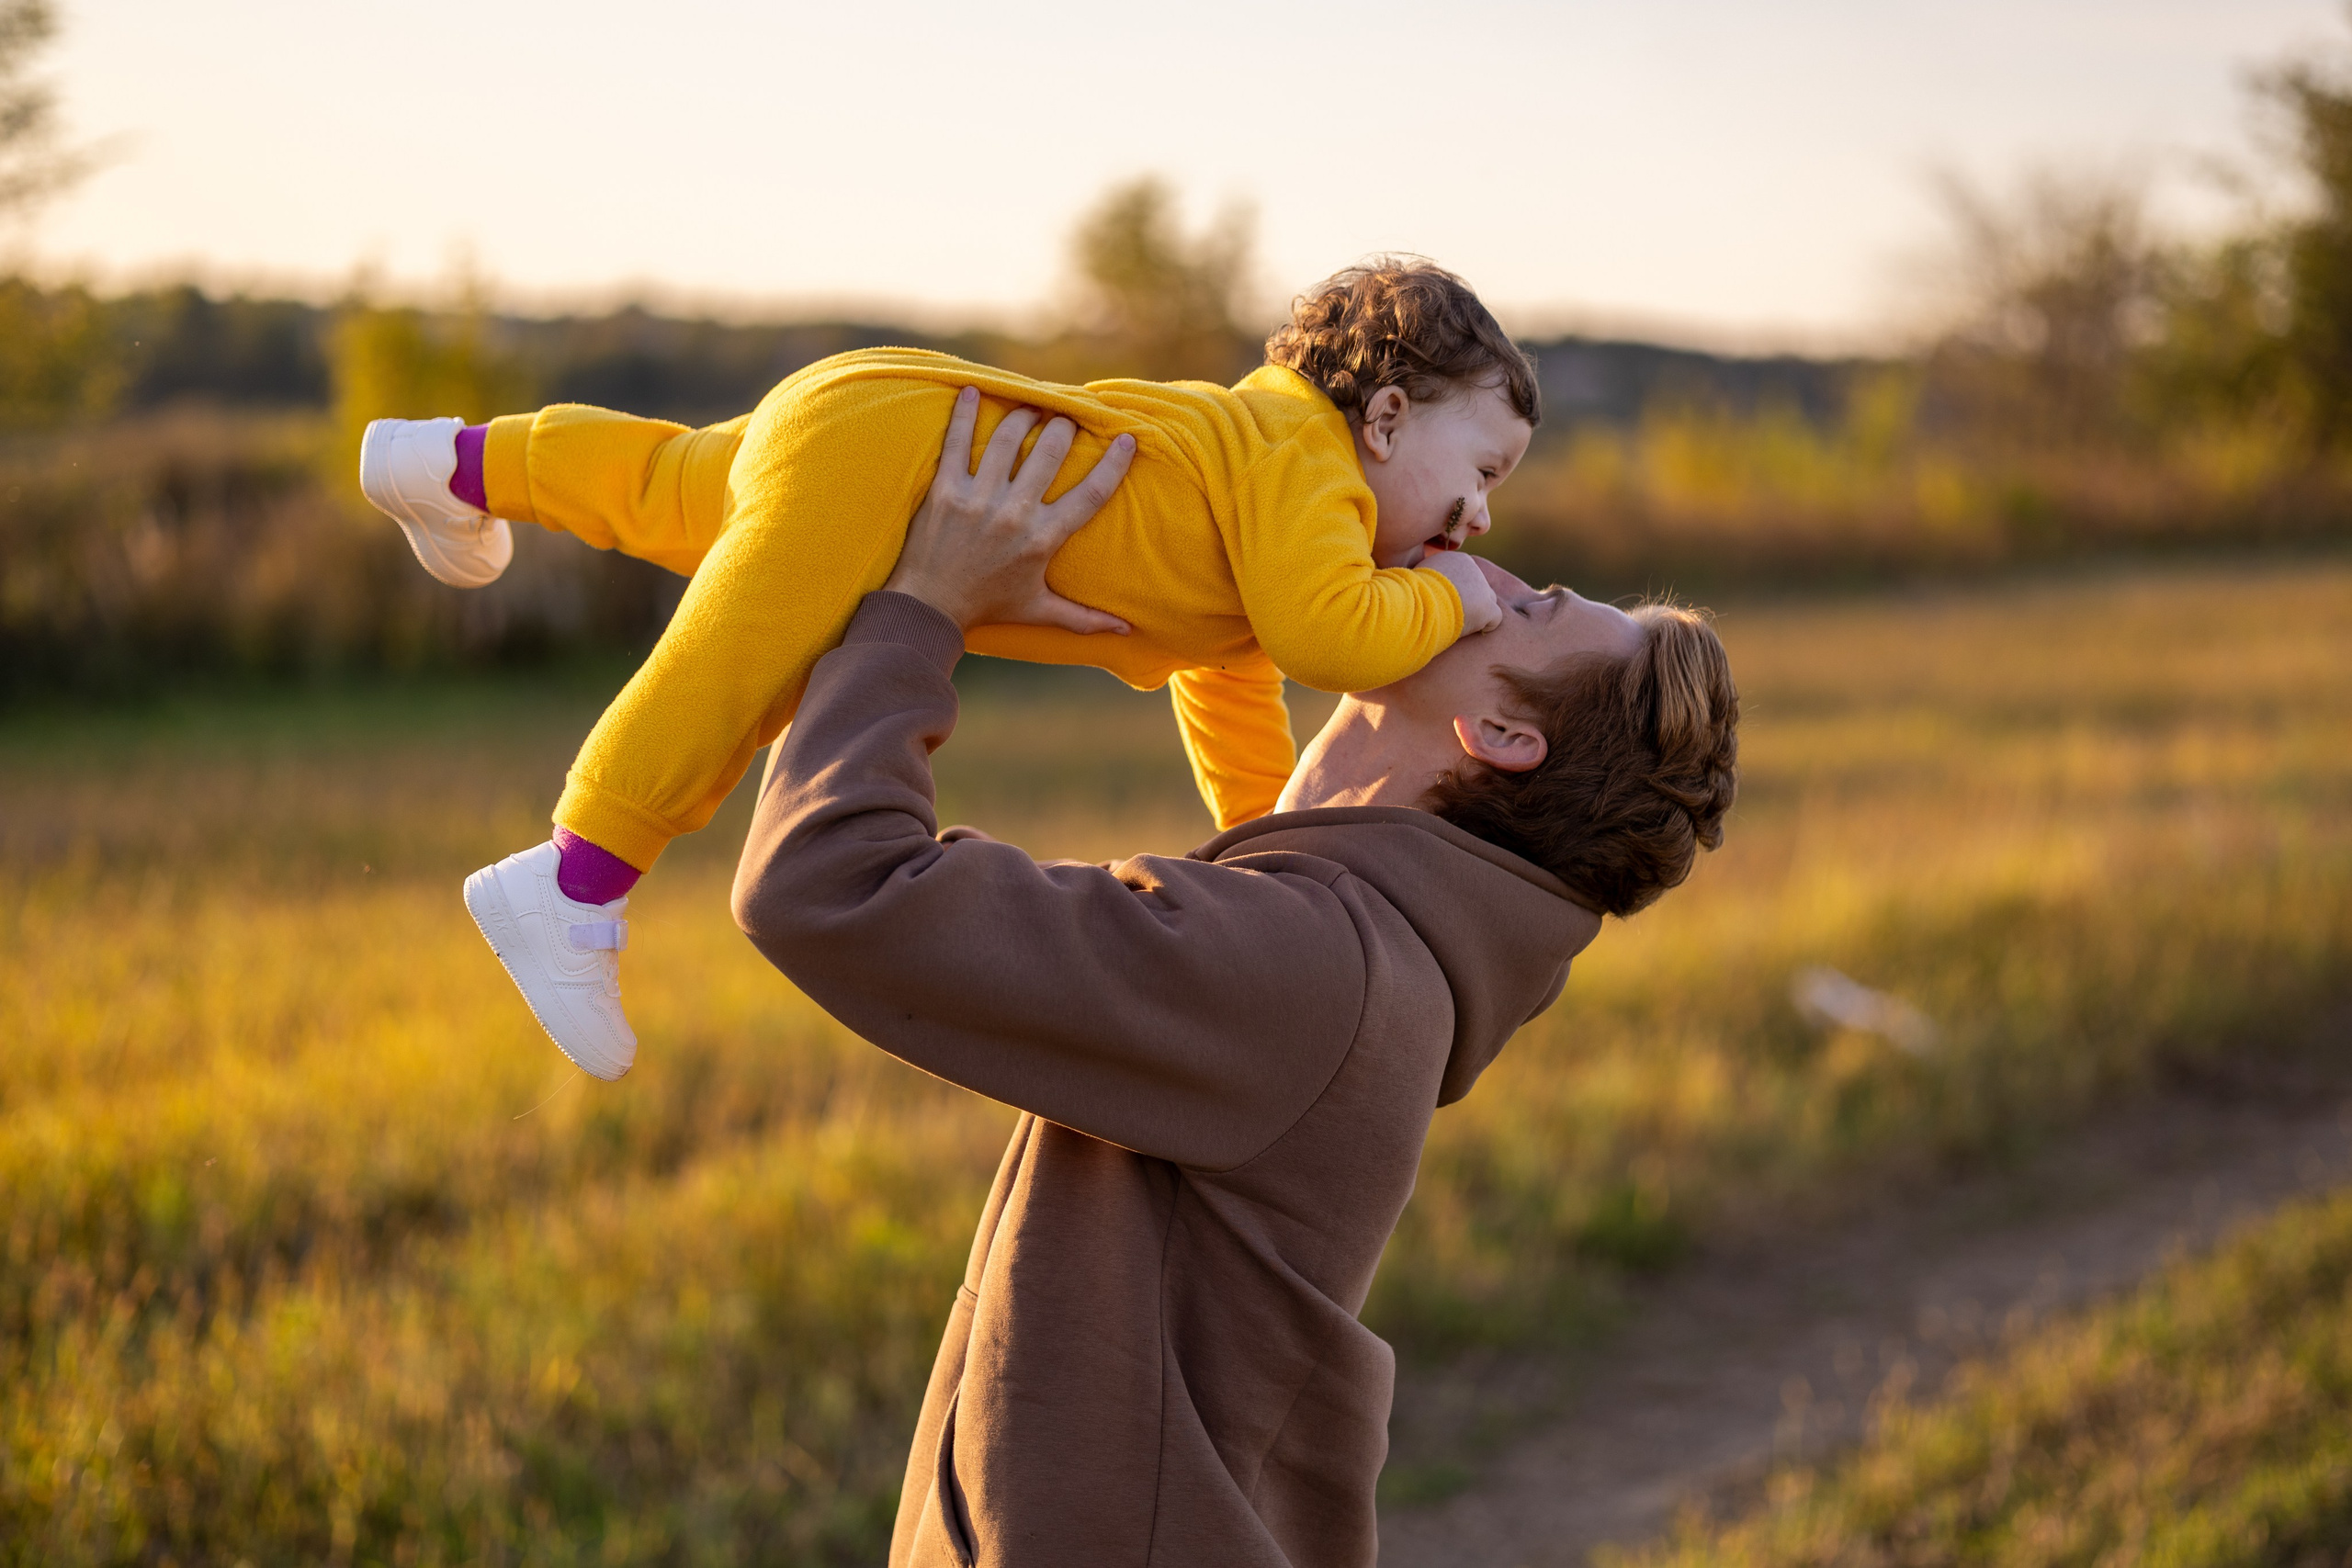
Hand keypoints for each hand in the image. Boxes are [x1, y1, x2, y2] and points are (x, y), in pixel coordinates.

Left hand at [883, 387, 1135, 633]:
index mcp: (1042, 539)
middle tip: (1065, 415)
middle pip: (1049, 452)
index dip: (1113, 464)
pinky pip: (956, 442)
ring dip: (1023, 414)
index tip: (1126, 438)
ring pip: (1007, 439)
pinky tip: (972, 391)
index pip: (1089, 494)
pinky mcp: (945, 490)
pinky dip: (964, 414)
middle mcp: (1014, 514)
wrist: (928, 607)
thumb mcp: (1039, 610)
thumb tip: (1126, 633)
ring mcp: (978, 498)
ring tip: (1031, 406)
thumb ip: (1084, 618)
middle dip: (1062, 426)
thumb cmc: (987, 606)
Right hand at [1417, 549, 1502, 635]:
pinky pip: (1495, 619)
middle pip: (1478, 586)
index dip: (1456, 591)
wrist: (1416, 603)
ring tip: (1457, 623)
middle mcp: (1473, 568)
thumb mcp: (1417, 579)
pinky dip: (1485, 627)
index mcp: (1457, 560)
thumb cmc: (1411, 595)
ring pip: (1487, 601)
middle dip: (1468, 600)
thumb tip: (1425, 588)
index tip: (1442, 602)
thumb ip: (1429, 579)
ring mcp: (1482, 587)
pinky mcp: (1487, 607)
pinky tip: (1468, 632)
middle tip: (1450, 614)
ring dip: (1476, 612)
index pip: (1466, 575)